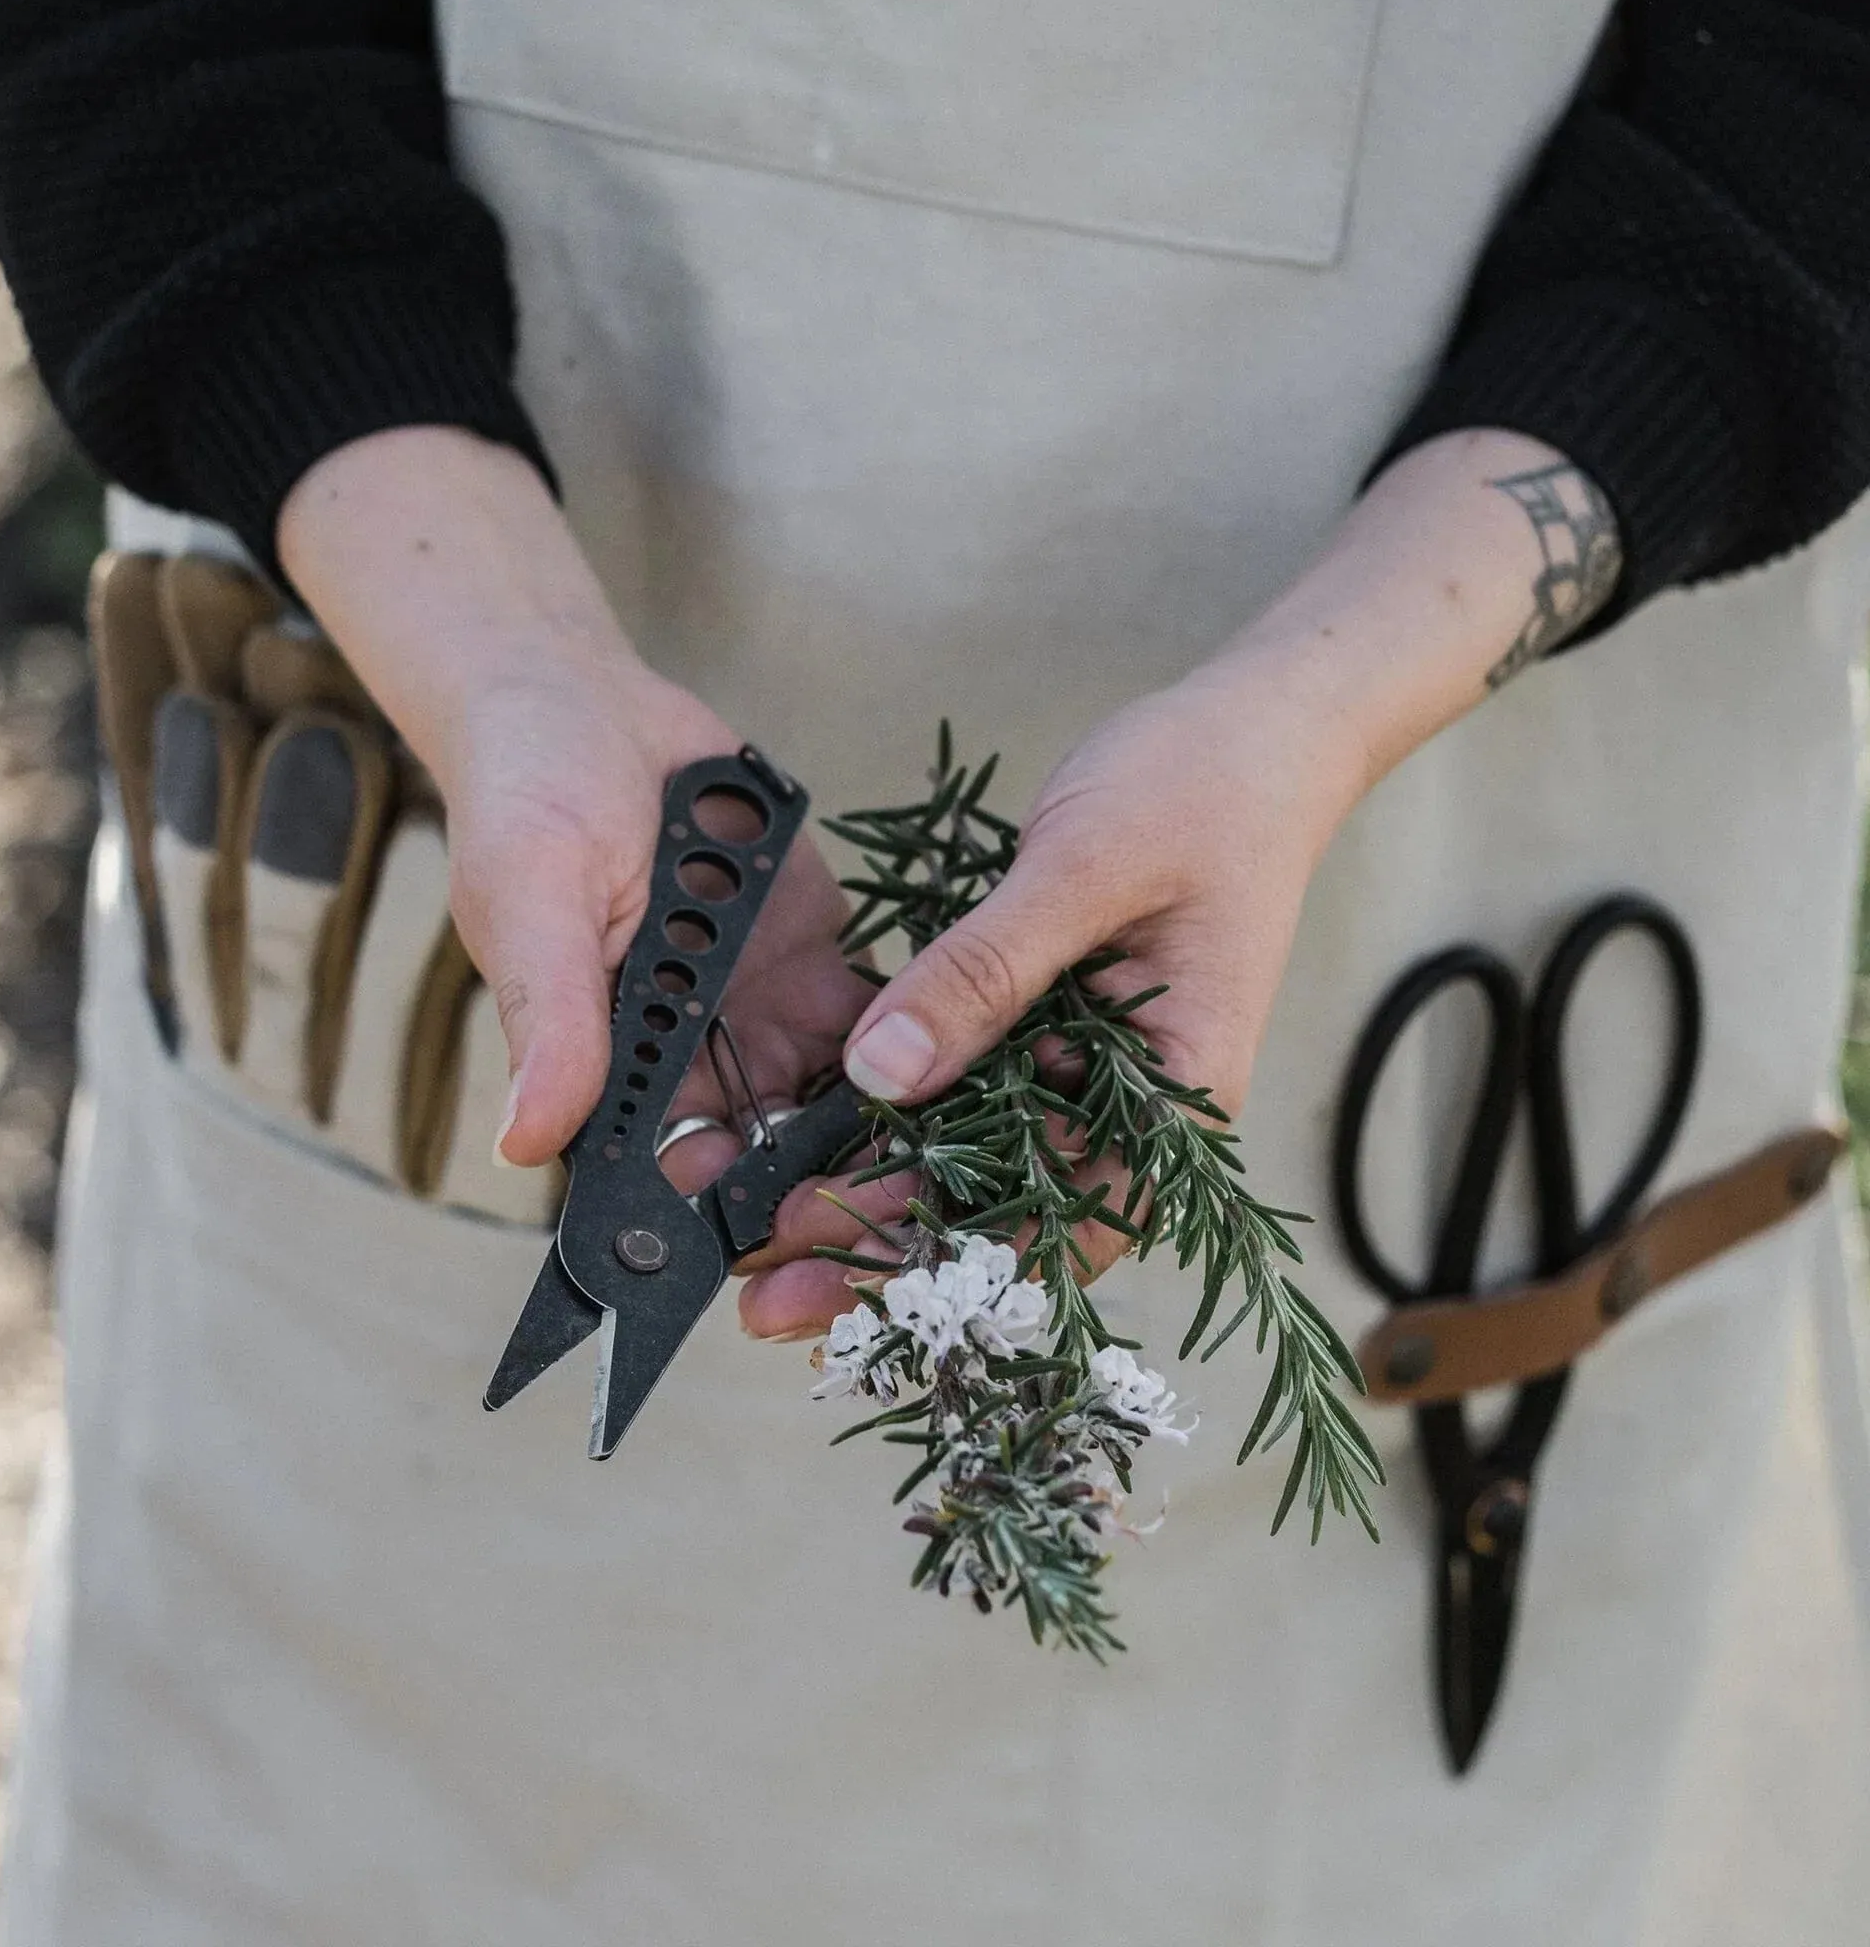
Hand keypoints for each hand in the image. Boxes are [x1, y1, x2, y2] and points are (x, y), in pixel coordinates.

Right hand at [278, 427, 872, 1176]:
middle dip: (822, 1184)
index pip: (662, 1165)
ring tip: (947, 1154)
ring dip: (882, 1125)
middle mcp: (689, 1051)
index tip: (768, 1240)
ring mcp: (758, 1003)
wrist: (585, 704)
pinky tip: (971, 1059)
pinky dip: (917, 1038)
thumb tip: (524, 1141)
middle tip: (884, 1210)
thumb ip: (548, 1021)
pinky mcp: (814, 950)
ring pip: (828, 1095)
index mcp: (612, 1064)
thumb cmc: (527, 802)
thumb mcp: (529, 907)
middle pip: (762, 1147)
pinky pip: (872, 1011)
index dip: (713, 1209)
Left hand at [739, 426, 1623, 1336]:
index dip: (941, 1268)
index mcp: (1174, 1097)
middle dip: (887, 1252)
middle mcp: (1134, 1107)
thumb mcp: (1084, 872)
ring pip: (981, 1158)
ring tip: (768, 1231)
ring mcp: (1095, 1069)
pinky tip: (821, 1133)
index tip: (826, 1276)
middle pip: (1006, 1212)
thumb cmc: (1202, 792)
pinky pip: (977, 1088)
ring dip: (884, 1191)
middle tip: (762, 1290)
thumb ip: (984, 972)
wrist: (1257, 728)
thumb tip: (879, 1074)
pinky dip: (906, 1113)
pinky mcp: (1057, 1025)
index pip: (1057, 1226)